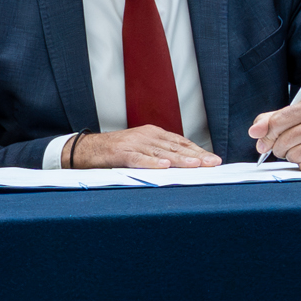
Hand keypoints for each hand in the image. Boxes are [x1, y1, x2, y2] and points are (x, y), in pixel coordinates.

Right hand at [68, 125, 219, 169]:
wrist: (87, 149)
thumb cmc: (116, 151)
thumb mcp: (141, 147)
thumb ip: (159, 153)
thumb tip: (182, 163)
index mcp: (153, 133)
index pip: (180, 142)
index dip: (198, 150)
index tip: (213, 159)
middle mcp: (146, 136)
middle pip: (175, 146)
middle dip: (196, 155)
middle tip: (213, 163)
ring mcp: (134, 144)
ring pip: (161, 153)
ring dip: (180, 159)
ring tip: (196, 165)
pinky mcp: (121, 154)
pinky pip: (139, 159)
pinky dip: (152, 163)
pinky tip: (164, 166)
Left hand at [248, 97, 300, 171]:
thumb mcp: (292, 114)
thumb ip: (269, 120)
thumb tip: (254, 132)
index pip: (278, 122)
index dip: (266, 134)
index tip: (265, 140)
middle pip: (284, 142)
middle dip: (279, 147)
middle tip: (285, 145)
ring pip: (294, 156)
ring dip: (291, 156)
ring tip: (299, 150)